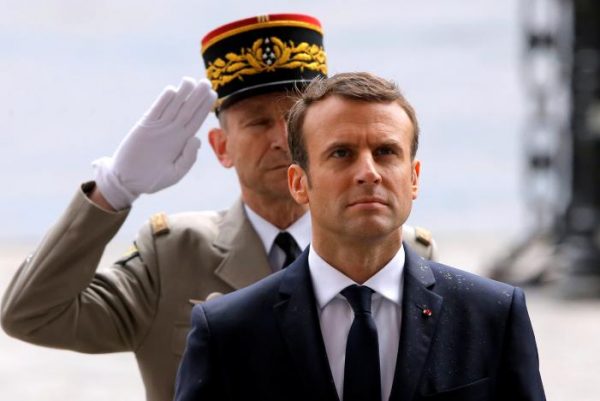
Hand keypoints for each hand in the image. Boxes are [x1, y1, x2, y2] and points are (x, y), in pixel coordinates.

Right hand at [93, 77, 216, 209]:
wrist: (128, 181)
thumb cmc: (153, 179)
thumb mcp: (175, 173)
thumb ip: (187, 159)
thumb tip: (196, 139)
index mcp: (182, 141)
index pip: (196, 120)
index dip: (204, 107)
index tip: (214, 94)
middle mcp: (172, 131)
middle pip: (187, 110)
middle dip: (197, 96)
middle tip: (206, 81)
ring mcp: (158, 127)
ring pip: (173, 107)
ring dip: (182, 94)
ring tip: (190, 80)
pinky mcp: (144, 127)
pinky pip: (155, 111)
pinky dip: (163, 101)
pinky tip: (172, 91)